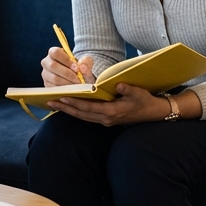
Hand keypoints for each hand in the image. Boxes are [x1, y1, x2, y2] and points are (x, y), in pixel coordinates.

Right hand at [41, 47, 94, 86]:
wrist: (77, 78)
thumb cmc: (79, 68)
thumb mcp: (85, 63)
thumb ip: (86, 63)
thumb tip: (83, 68)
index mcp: (54, 53)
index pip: (55, 53)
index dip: (65, 60)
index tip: (76, 68)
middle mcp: (47, 62)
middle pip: (53, 66)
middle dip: (67, 73)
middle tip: (78, 79)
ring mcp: (45, 74)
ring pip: (54, 78)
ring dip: (67, 82)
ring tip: (77, 85)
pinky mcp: (47, 84)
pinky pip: (53, 88)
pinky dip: (64, 90)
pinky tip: (72, 90)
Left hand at [48, 83, 168, 126]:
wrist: (154, 113)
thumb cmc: (145, 101)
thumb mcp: (138, 93)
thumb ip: (127, 89)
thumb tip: (117, 84)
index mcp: (112, 112)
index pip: (88, 108)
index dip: (74, 103)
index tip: (62, 97)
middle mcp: (106, 118)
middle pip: (81, 114)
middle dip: (65, 108)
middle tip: (50, 102)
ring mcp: (106, 120)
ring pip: (83, 117)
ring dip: (69, 111)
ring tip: (55, 104)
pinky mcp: (107, 119)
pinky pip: (88, 116)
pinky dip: (77, 112)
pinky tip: (70, 107)